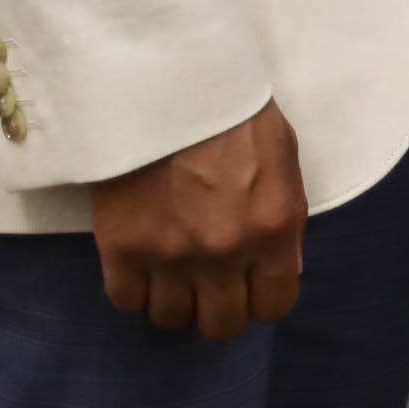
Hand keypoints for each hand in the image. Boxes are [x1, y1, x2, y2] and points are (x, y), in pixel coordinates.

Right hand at [90, 101, 304, 340]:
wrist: (167, 82)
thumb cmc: (233, 113)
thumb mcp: (284, 159)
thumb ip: (286, 220)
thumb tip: (285, 268)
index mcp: (273, 229)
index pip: (274, 306)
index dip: (262, 299)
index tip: (250, 286)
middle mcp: (225, 252)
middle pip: (222, 325)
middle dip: (219, 308)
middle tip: (209, 283)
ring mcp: (171, 255)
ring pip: (171, 319)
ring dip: (174, 300)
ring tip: (173, 271)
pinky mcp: (122, 248)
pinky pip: (127, 301)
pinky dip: (134, 289)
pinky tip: (141, 263)